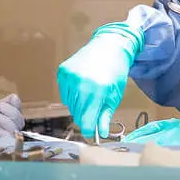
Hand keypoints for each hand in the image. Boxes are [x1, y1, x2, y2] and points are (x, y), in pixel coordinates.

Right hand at [57, 23, 141, 138]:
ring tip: (90, 94)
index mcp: (97, 90)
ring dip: (78, 105)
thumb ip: (105, 116)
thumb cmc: (116, 71)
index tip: (91, 133)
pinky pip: (64, 94)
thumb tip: (100, 134)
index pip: (86, 120)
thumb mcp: (115, 95)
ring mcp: (70, 76)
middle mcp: (81, 83)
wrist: (109, 46)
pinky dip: (72, 95)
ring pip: (69, 105)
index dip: (88, 129)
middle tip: (94, 110)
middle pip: (76, 113)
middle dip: (85, 116)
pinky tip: (82, 86)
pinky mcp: (63, 71)